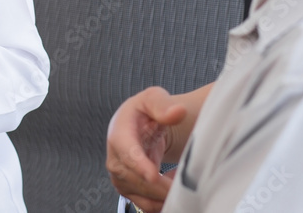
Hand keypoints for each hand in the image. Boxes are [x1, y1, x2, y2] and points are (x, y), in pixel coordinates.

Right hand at [106, 86, 186, 212]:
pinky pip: (148, 204)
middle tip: (186, 182)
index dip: (140, 165)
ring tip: (181, 176)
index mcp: (119, 135)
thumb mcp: (153, 99)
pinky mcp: (128, 190)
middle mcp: (115, 159)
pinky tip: (174, 184)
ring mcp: (120, 178)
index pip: (127, 153)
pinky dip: (164, 200)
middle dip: (162, 185)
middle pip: (138, 180)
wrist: (137, 126)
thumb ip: (163, 105)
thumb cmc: (143, 112)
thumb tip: (177, 112)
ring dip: (165, 192)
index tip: (154, 175)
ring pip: (144, 196)